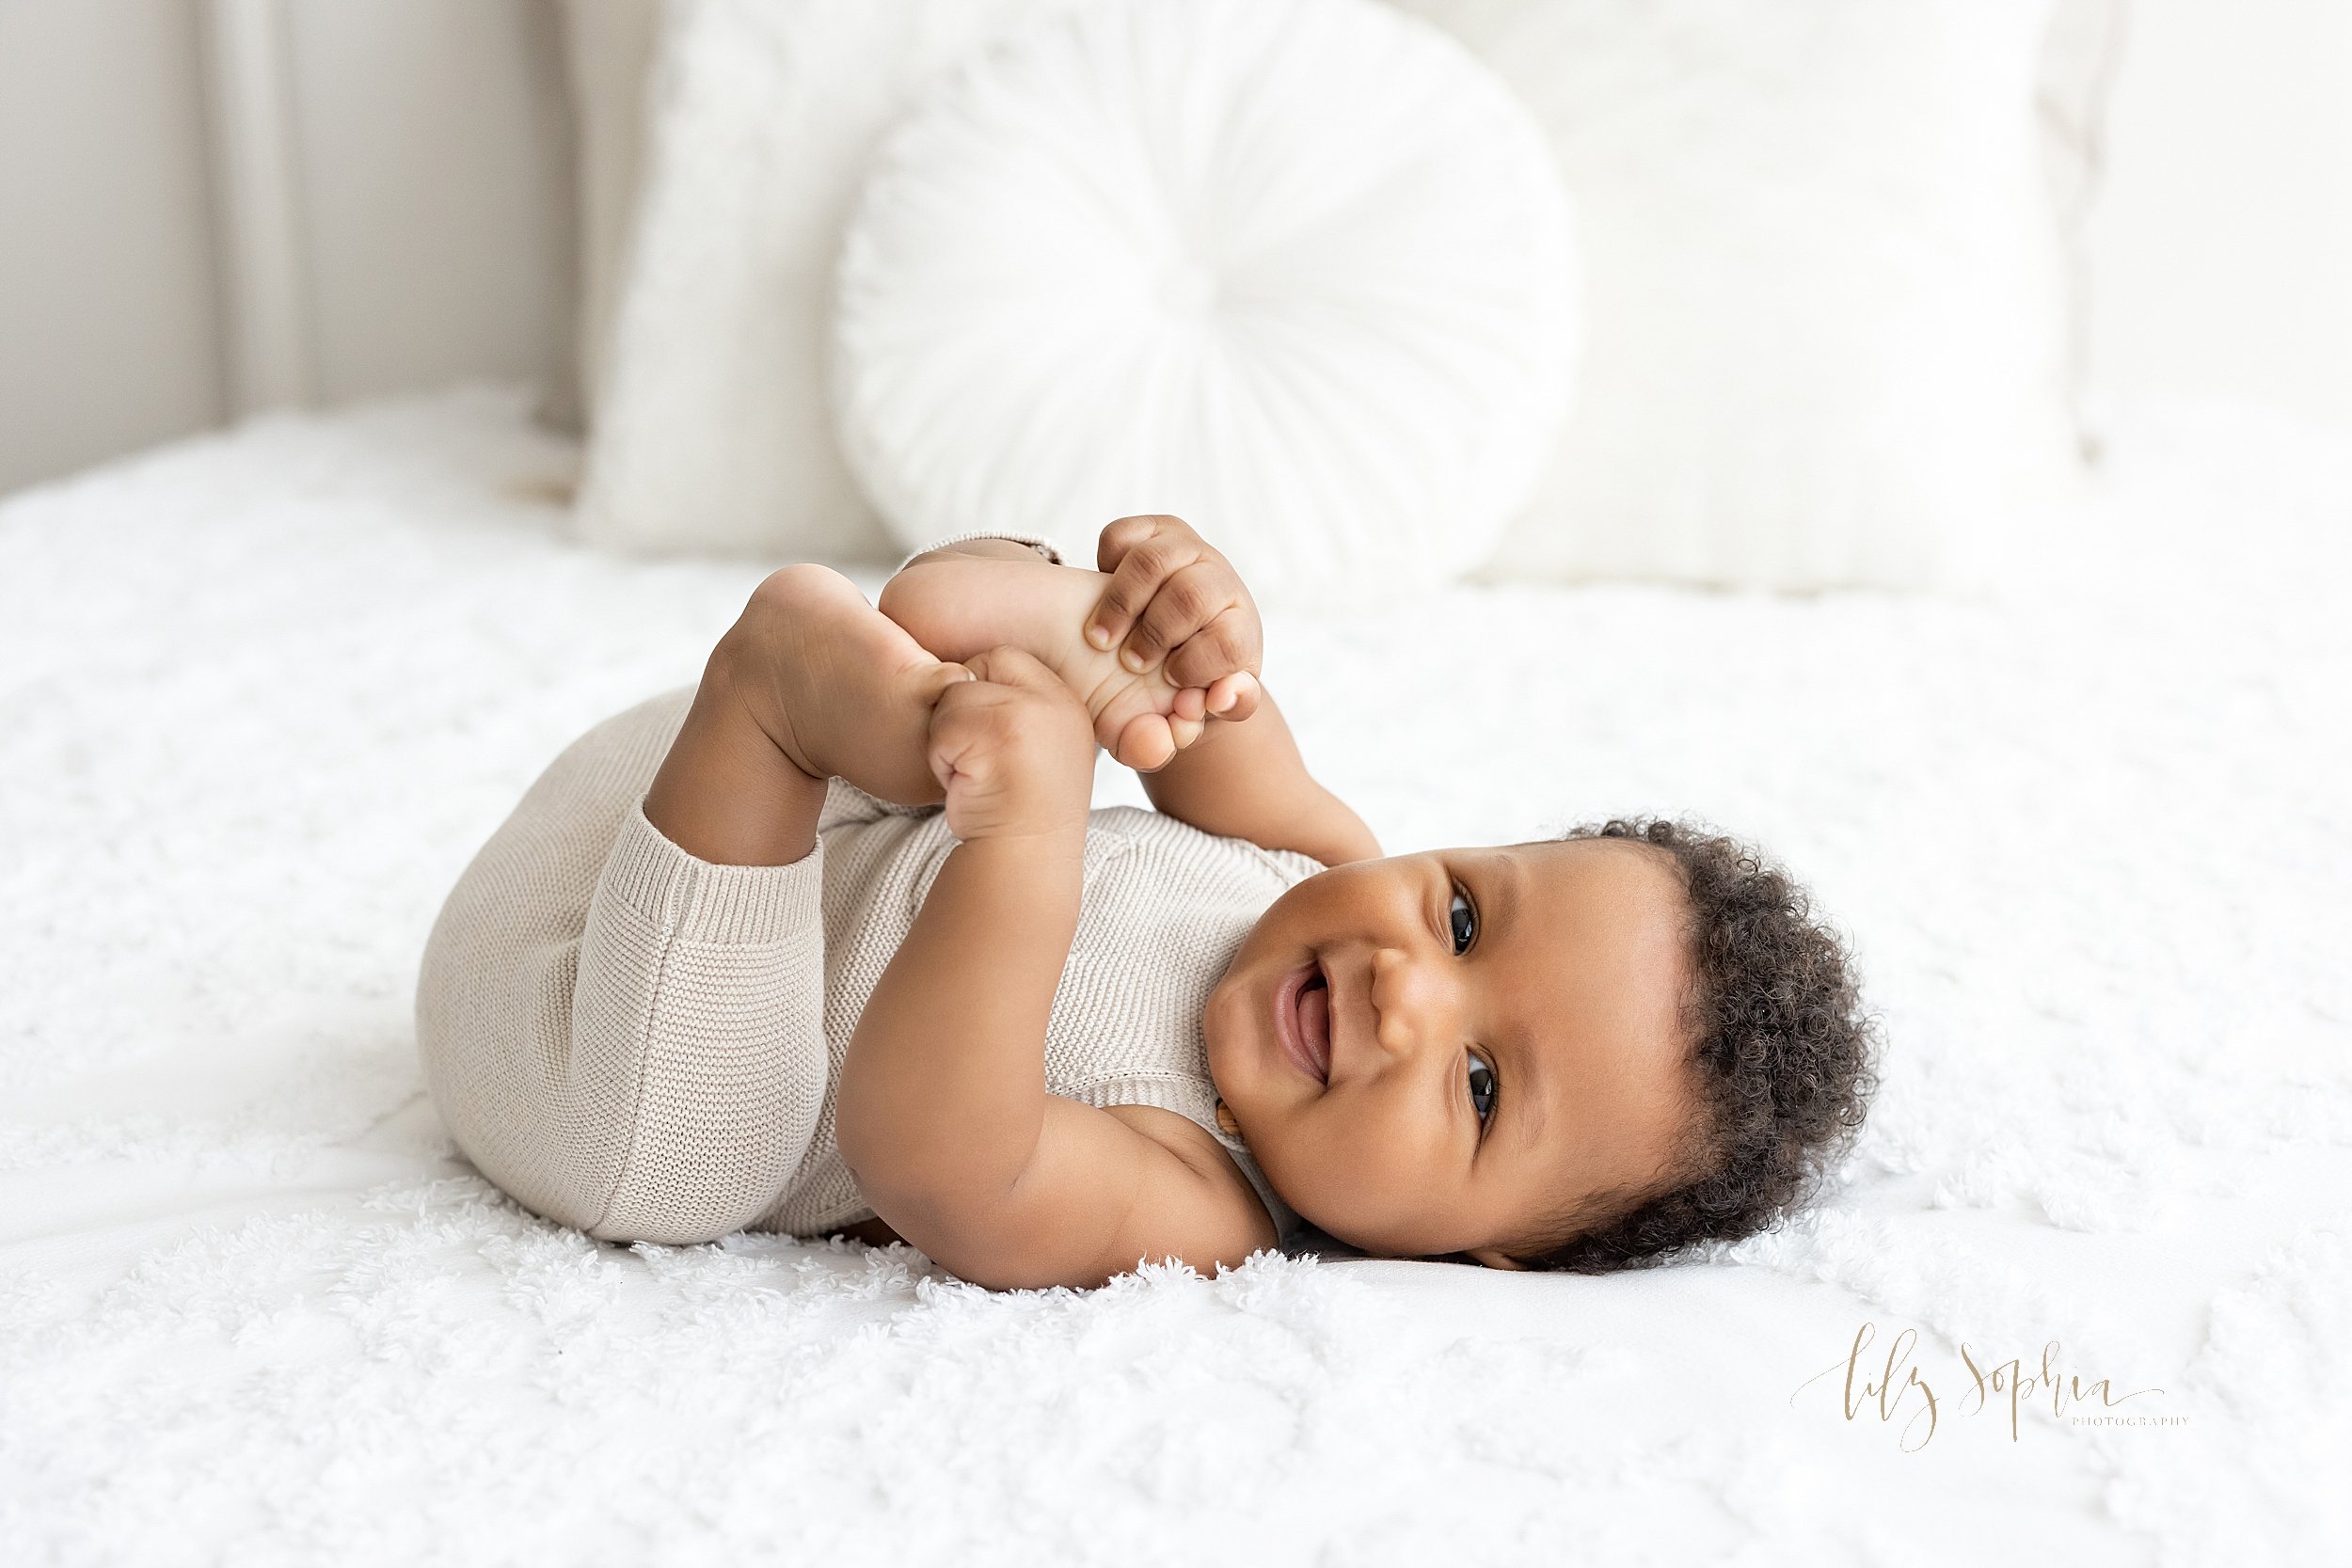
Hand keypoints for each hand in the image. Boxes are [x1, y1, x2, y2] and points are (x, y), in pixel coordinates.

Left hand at [926, 645, 1096, 842]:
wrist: (1024, 859)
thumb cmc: (1022, 813)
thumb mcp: (1041, 750)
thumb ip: (1021, 708)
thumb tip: (964, 674)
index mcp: (1067, 703)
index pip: (1005, 658)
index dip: (981, 691)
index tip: (985, 737)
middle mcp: (1054, 702)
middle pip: (977, 669)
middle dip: (963, 711)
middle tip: (979, 758)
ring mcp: (1028, 714)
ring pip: (954, 696)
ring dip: (948, 738)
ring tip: (975, 774)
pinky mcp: (998, 733)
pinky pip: (942, 726)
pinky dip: (941, 758)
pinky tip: (966, 784)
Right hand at [1084, 516, 1264, 731]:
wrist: (1120, 657)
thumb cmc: (1150, 695)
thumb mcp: (1157, 726)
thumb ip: (1165, 739)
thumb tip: (1191, 720)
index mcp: (1239, 640)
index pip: (1233, 644)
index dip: (1201, 668)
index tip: (1176, 690)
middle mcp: (1223, 591)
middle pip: (1194, 596)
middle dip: (1155, 635)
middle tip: (1132, 663)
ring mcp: (1190, 555)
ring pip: (1157, 560)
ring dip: (1123, 604)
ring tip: (1105, 640)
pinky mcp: (1153, 531)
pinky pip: (1123, 537)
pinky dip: (1105, 566)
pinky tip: (1104, 595)